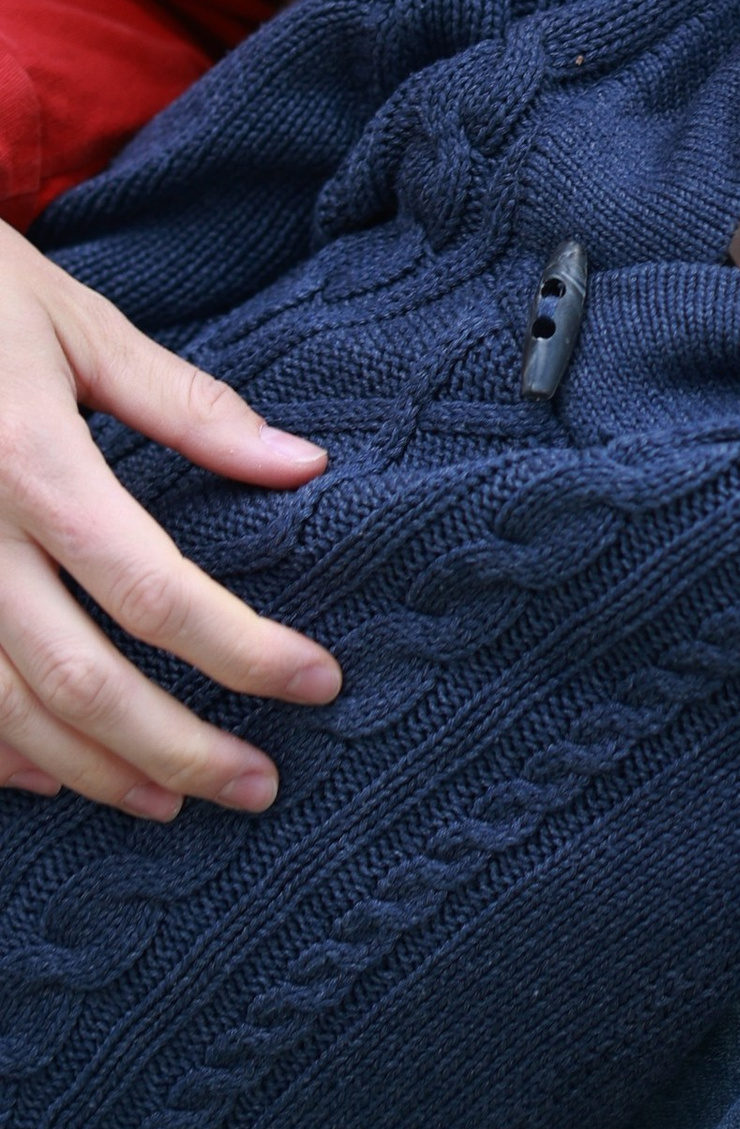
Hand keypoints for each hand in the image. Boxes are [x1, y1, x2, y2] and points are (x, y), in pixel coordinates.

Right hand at [0, 218, 336, 817]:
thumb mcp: (80, 327)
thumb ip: (188, 408)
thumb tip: (301, 466)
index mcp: (29, 463)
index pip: (154, 589)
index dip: (242, 649)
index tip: (319, 683)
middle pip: (80, 677)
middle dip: (177, 745)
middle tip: (260, 787)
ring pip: (6, 711)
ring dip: (95, 769)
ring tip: (174, 800)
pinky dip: (1, 754)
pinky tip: (57, 779)